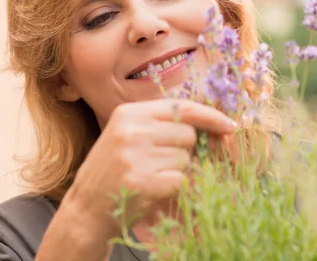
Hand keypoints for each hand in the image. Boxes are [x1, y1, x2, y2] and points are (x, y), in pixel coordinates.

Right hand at [61, 99, 235, 238]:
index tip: (230, 126)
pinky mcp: (143, 182)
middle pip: (188, 134)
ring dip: (177, 170)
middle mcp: (132, 131)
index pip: (182, 107)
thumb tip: (212, 123)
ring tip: (151, 175)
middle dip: (185, 150)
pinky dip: (172, 187)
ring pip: (185, 158)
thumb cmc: (114, 170)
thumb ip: (161, 124)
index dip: (210, 116)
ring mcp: (136, 156)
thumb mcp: (128, 135)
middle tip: (160, 162)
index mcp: (129, 113)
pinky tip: (151, 189)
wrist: (86, 209)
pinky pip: (180, 180)